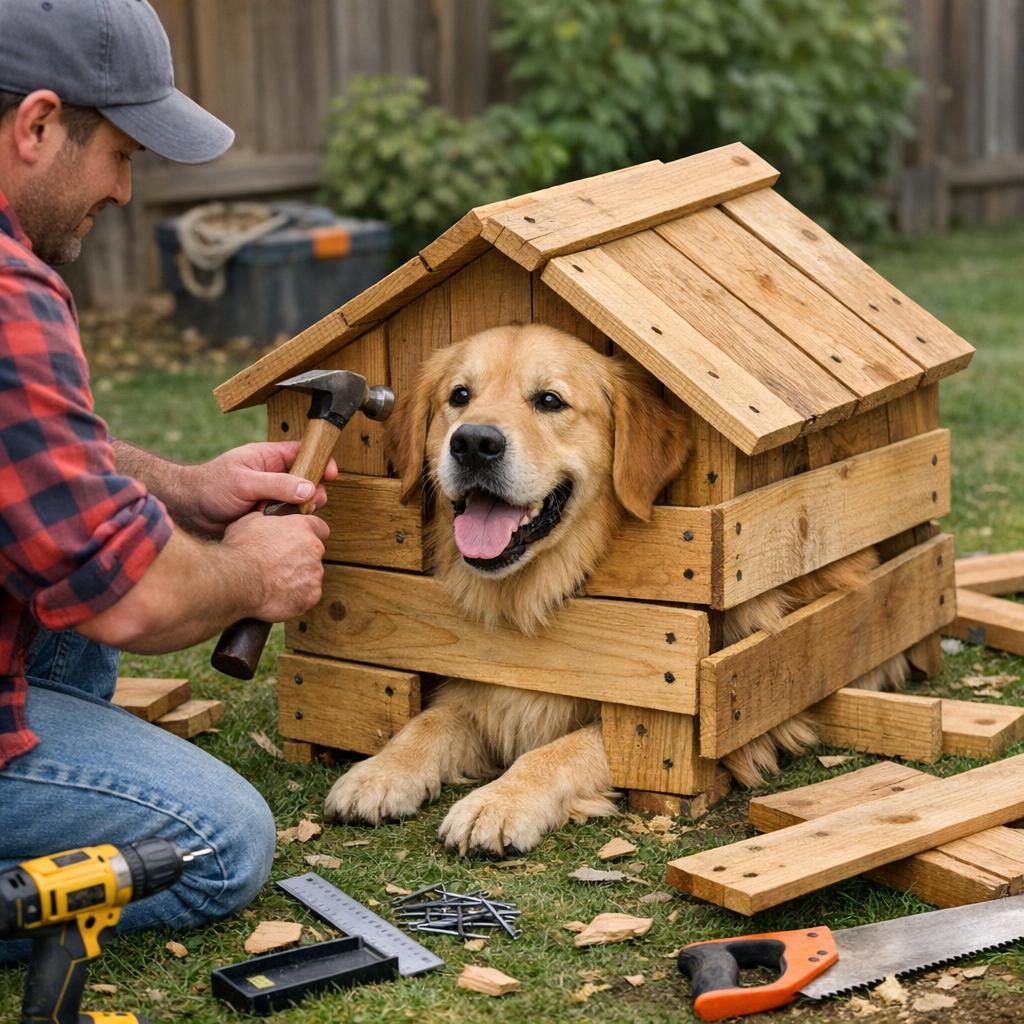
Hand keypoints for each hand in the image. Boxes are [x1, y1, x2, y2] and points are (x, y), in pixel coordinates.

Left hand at [184, 442, 338, 535]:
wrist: (189, 510)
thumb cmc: (210, 486)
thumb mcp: (244, 482)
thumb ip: (277, 484)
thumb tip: (308, 489)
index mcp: (268, 457)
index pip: (303, 452)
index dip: (320, 460)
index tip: (331, 474)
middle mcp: (273, 474)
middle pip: (307, 479)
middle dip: (315, 490)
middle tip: (313, 503)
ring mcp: (271, 494)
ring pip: (299, 500)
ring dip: (302, 509)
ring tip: (295, 516)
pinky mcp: (267, 514)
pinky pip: (288, 517)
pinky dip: (290, 522)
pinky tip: (284, 527)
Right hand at [223, 511, 329, 622]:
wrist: (236, 579)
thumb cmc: (241, 551)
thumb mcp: (249, 521)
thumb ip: (266, 519)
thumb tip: (263, 518)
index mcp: (302, 528)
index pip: (320, 528)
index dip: (309, 535)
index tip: (300, 541)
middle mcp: (314, 549)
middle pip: (315, 553)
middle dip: (301, 558)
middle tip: (280, 565)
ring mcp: (315, 573)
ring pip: (311, 575)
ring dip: (298, 578)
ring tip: (275, 582)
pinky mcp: (311, 595)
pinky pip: (308, 596)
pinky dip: (296, 597)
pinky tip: (278, 594)